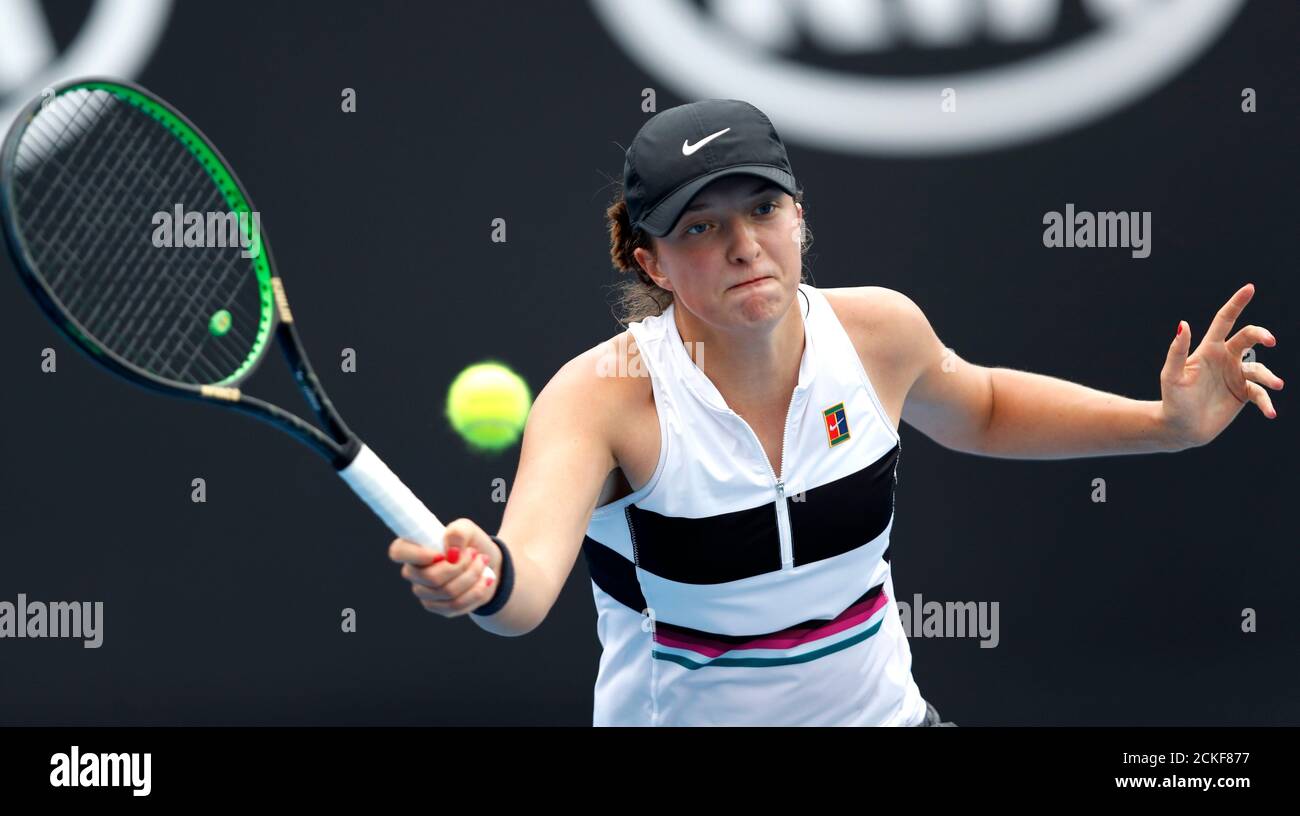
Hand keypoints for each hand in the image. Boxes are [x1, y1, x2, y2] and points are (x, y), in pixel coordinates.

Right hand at [388, 518, 501, 617]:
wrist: (487, 564)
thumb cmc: (469, 543)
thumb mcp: (467, 529)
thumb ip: (458, 532)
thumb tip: (451, 550)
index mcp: (413, 549)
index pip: (398, 552)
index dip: (417, 555)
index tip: (441, 554)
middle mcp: (414, 573)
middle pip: (430, 577)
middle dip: (460, 565)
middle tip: (474, 554)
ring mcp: (426, 593)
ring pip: (447, 592)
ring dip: (472, 576)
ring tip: (482, 563)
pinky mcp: (440, 608)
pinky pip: (457, 605)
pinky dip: (476, 591)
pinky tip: (484, 580)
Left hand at [1159, 283, 1283, 449]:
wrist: (1180, 427)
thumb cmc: (1173, 399)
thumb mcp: (1171, 375)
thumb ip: (1177, 350)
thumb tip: (1183, 324)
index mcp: (1208, 349)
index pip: (1225, 320)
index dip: (1236, 303)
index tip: (1250, 287)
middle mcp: (1225, 359)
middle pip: (1248, 338)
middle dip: (1262, 335)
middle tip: (1270, 341)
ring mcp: (1236, 376)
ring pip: (1259, 369)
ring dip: (1270, 377)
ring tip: (1277, 385)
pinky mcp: (1243, 394)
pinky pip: (1260, 394)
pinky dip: (1267, 402)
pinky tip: (1270, 413)